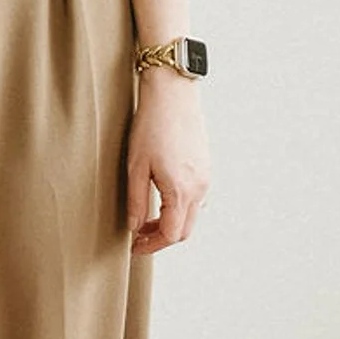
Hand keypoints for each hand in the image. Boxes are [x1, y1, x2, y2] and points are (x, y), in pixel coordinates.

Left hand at [125, 67, 209, 254]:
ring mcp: (205, 177)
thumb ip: (135, 201)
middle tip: (138, 235)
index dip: (151, 246)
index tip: (134, 246)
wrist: (173, 92)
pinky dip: (179, 207)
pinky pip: (196, 198)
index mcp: (181, 190)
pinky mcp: (205, 166)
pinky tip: (161, 197)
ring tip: (146, 217)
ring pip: (192, 215)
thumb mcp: (136, 166)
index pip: (171, 235)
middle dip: (161, 238)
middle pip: (185, 230)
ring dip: (171, 223)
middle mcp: (199, 188)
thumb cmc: (151, 125)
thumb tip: (134, 227)